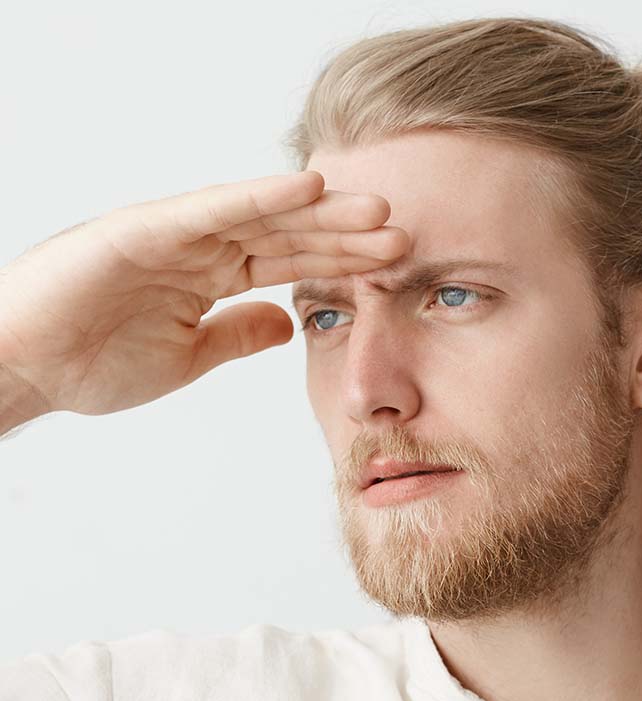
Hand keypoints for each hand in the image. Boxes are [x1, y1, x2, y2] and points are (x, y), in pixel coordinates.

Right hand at [0, 170, 406, 416]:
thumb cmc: (95, 361)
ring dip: (319, 211)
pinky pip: (210, 210)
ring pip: (260, 216)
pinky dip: (257, 197)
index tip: (393, 265)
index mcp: (212, 278)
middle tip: (404, 233)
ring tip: (375, 207)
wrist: (26, 370)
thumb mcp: (189, 356)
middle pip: (288, 235)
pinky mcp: (143, 229)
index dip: (342, 263)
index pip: (292, 264)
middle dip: (345, 234)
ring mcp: (174, 234)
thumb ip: (238, 334)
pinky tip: (305, 189)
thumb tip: (288, 323)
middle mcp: (200, 248)